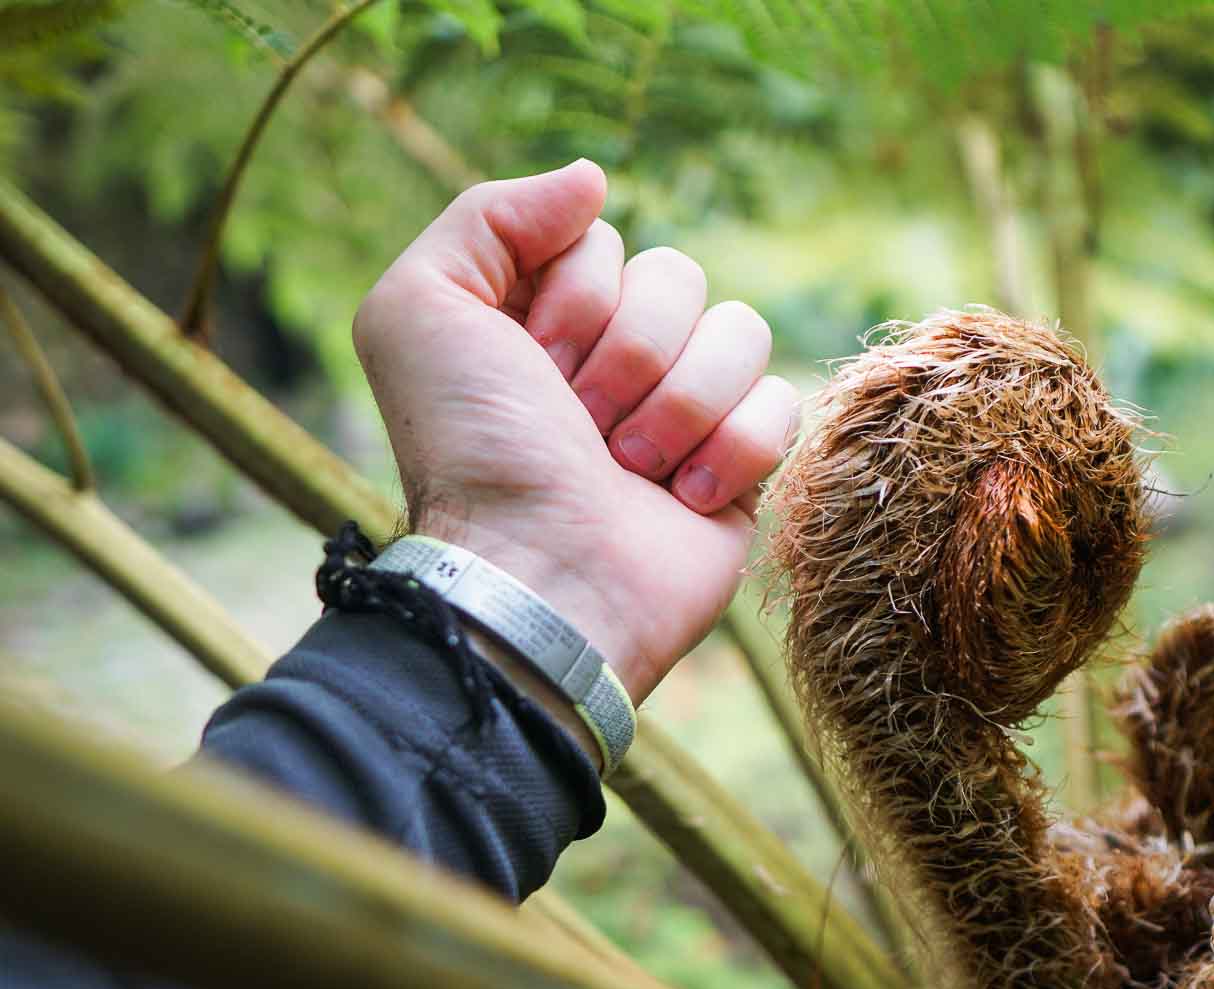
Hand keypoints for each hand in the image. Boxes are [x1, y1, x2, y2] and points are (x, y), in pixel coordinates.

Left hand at [352, 160, 793, 702]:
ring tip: (631, 469)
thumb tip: (593, 178)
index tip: (532, 369)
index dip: (576, 300)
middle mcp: (617, 358)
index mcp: (544, 318)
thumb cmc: (474, 452)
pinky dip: (733, 449)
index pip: (605, 241)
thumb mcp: (421, 308)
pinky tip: (682, 499)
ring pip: (741, 331)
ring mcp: (685, 411)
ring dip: (680, 404)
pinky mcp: (744, 466)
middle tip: (582, 424)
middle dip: (629, 355)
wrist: (542, 575)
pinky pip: (782, 401)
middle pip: (680, 277)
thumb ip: (490, 214)